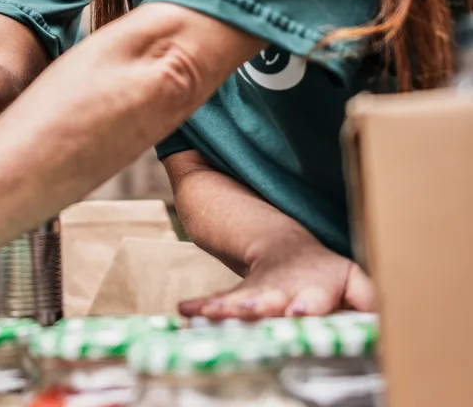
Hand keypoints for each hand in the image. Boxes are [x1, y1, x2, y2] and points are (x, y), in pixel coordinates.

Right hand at [180, 226, 375, 320]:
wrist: (286, 250)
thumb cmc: (326, 277)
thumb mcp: (355, 282)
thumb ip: (370, 300)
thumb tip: (389, 325)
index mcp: (315, 289)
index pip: (312, 298)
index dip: (306, 305)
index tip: (299, 312)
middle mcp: (283, 290)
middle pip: (271, 298)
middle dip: (262, 307)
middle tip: (255, 311)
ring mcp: (258, 293)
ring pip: (241, 300)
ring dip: (226, 309)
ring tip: (206, 314)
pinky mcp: (238, 299)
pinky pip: (219, 302)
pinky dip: (203, 308)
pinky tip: (185, 311)